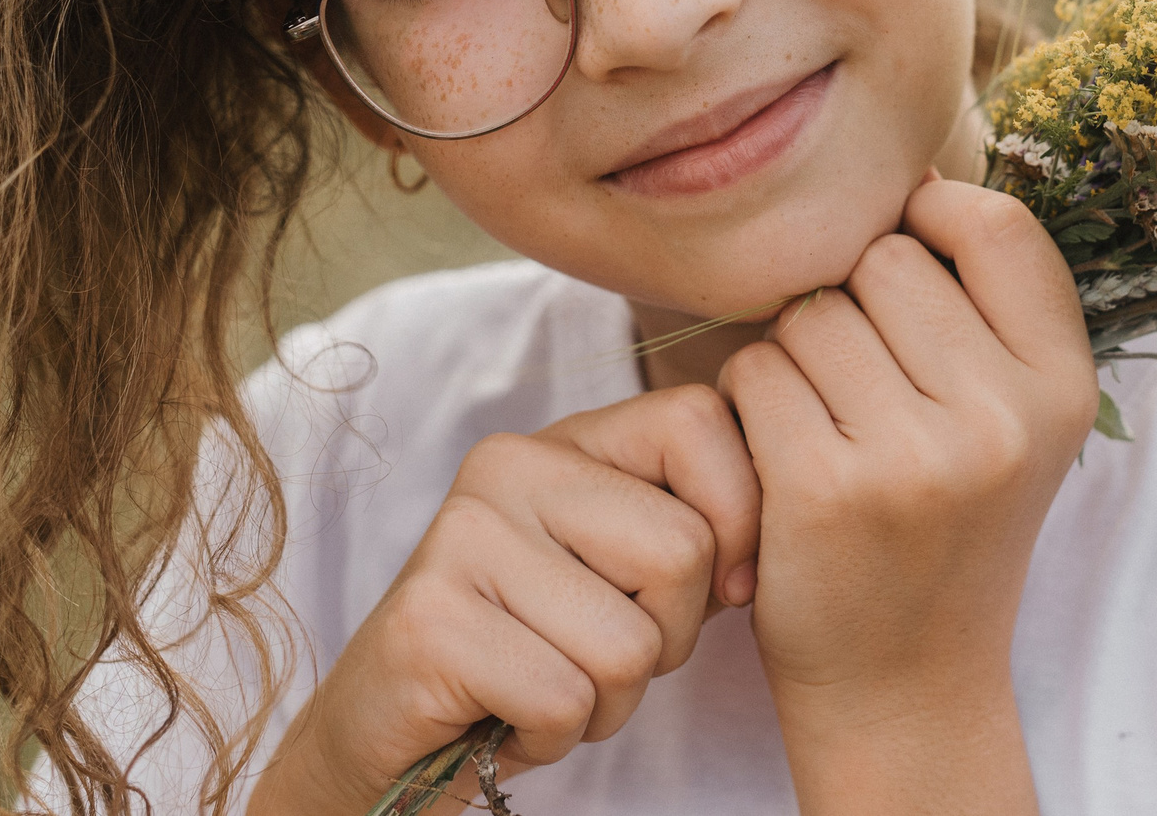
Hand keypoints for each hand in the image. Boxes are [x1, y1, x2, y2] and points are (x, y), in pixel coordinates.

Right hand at [249, 386, 760, 815]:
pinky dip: (553, 735)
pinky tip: (507, 715)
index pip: (698, 421)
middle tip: (595, 655)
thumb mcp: (623, 574)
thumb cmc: (534, 651)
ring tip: (547, 687)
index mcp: (564, 438)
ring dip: (608, 703)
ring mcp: (462, 538)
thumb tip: (762, 558)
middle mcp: (508, 466)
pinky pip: (566, 699)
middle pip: (680, 552)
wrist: (395, 729)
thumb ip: (695, 534)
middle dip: (666, 641)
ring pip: (630, 646)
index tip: (713, 587)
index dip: (737, 517)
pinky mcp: (431, 622)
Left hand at [717, 176, 1095, 811]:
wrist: (905, 681)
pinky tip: (780, 459)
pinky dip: (749, 404)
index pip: (994, 224)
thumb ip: (984, 302)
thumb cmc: (944, 523)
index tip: (906, 261)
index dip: (932, 216)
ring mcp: (919, 455)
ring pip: (810, 313)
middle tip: (862, 390)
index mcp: (1064, 385)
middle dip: (851, 304)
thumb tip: (909, 169)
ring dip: (793, 355)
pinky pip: (756, 372)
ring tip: (826, 427)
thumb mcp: (1013, 416)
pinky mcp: (829, 490)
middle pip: (883, 260)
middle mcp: (1005, 417)